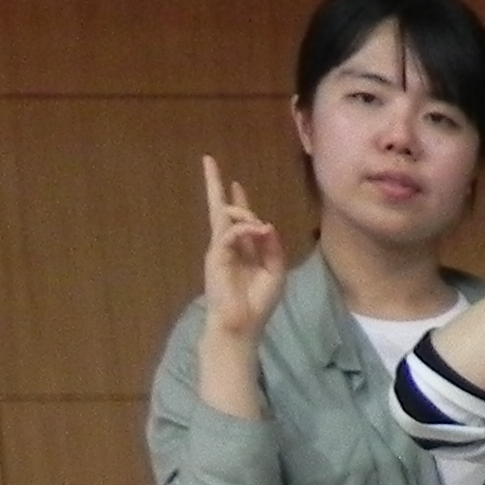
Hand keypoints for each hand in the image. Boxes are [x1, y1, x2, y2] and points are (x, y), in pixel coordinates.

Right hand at [200, 156, 286, 338]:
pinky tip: (258, 231)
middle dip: (214, 185)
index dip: (239, 201)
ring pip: (225, 216)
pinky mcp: (215, 255)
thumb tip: (266, 225)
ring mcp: (219, 249)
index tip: (236, 183)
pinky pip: (229, 232)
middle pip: (219, 209)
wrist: (242, 323)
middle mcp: (228, 246)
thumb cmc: (258, 303)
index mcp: (243, 250)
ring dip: (244, 212)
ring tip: (258, 225)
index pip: (239, 220)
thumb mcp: (275, 272)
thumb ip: (273, 248)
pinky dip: (244, 229)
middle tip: (209, 162)